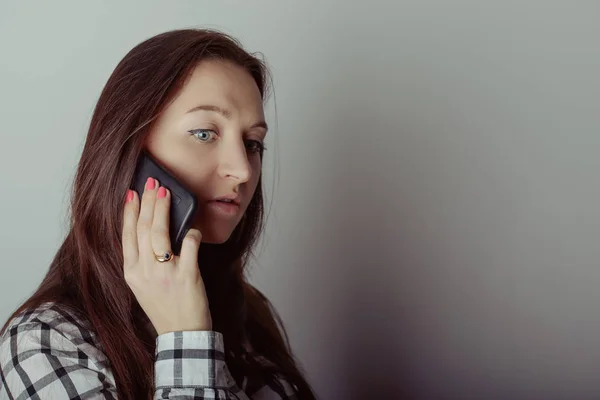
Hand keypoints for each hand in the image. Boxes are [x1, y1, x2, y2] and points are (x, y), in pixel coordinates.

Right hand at [122, 176, 211, 334]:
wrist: (182, 333)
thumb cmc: (164, 306)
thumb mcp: (143, 285)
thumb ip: (143, 260)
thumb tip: (150, 228)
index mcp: (131, 272)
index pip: (127, 235)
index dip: (129, 211)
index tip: (132, 193)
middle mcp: (144, 271)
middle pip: (142, 228)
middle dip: (147, 201)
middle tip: (152, 183)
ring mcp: (165, 273)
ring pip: (160, 232)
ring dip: (162, 209)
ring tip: (166, 193)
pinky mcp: (186, 275)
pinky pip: (189, 245)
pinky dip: (192, 233)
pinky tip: (193, 228)